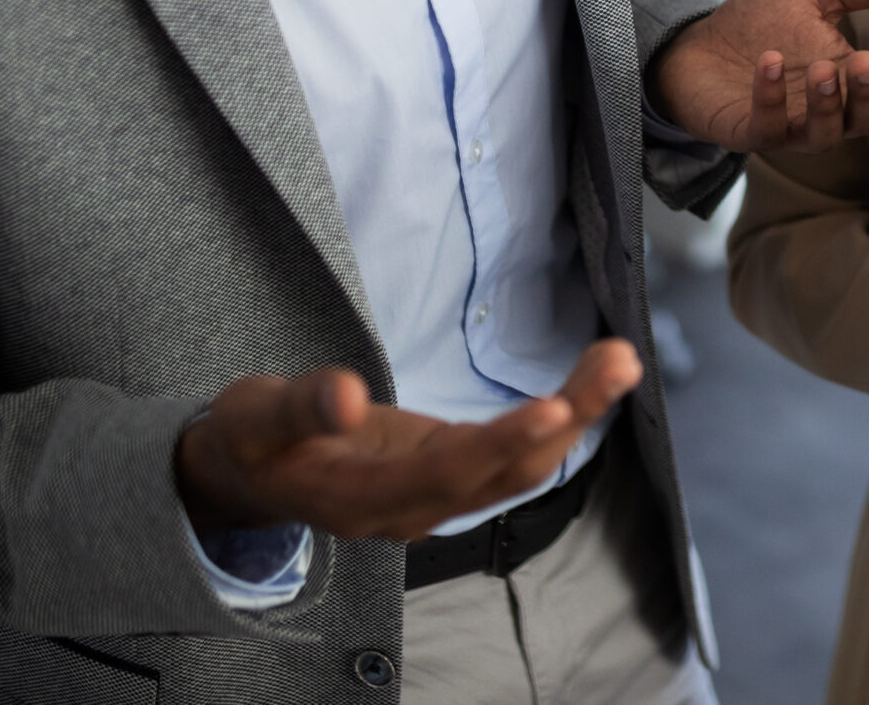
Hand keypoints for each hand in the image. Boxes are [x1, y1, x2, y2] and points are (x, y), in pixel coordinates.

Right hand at [175, 340, 641, 542]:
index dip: (501, 443)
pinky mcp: (449, 474)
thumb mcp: (253, 417)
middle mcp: (411, 509)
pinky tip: (593, 383)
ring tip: (620, 359)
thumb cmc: (251, 439)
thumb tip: (343, 394)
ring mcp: (436, 497)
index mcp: (361, 500)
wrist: (249, 475)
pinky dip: (558, 417)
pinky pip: (516, 454)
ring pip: (521, 465)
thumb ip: (298, 409)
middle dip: (568, 416)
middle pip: (505, 472)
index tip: (554, 405)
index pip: (445, 475)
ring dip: (577, 413)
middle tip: (619, 361)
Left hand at [651, 0, 868, 154]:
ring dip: (827, 104)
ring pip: (824, 135)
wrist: (696, 42)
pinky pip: (769, 128)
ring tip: (821, 68)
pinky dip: (771, 98)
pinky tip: (769, 61)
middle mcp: (829, 110)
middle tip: (864, 62)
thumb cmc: (762, 24)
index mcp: (852, 78)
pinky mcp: (750, 133)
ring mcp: (791, 126)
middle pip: (866, 120)